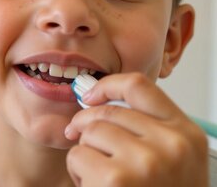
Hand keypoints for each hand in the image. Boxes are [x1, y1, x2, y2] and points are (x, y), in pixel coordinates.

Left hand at [64, 72, 208, 186]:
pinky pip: (78, 156)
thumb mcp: (173, 160)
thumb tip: (95, 99)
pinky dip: (78, 172)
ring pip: (89, 133)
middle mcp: (170, 145)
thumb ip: (147, 128)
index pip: (139, 86)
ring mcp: (144, 161)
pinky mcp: (115, 178)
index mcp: (186, 135)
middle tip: (91, 150)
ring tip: (104, 178)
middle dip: (88, 129)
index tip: (90, 94)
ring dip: (86, 154)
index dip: (107, 85)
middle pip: (107, 112)